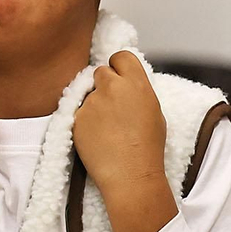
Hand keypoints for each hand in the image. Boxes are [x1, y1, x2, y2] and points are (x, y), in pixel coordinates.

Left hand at [72, 51, 165, 194]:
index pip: (121, 56)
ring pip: (88, 94)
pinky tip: (97, 137)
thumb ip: (137, 91)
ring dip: (94, 105)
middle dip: (104, 84)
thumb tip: (127, 84)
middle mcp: (112, 87)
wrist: (130, 175)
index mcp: (137, 84)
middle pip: (100, 71)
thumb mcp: (154, 111)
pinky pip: (79, 112)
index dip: (119, 66)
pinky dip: (85, 122)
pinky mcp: (76, 117)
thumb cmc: (148, 148)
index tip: (119, 77)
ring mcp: (92, 102)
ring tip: (107, 129)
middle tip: (111, 105)